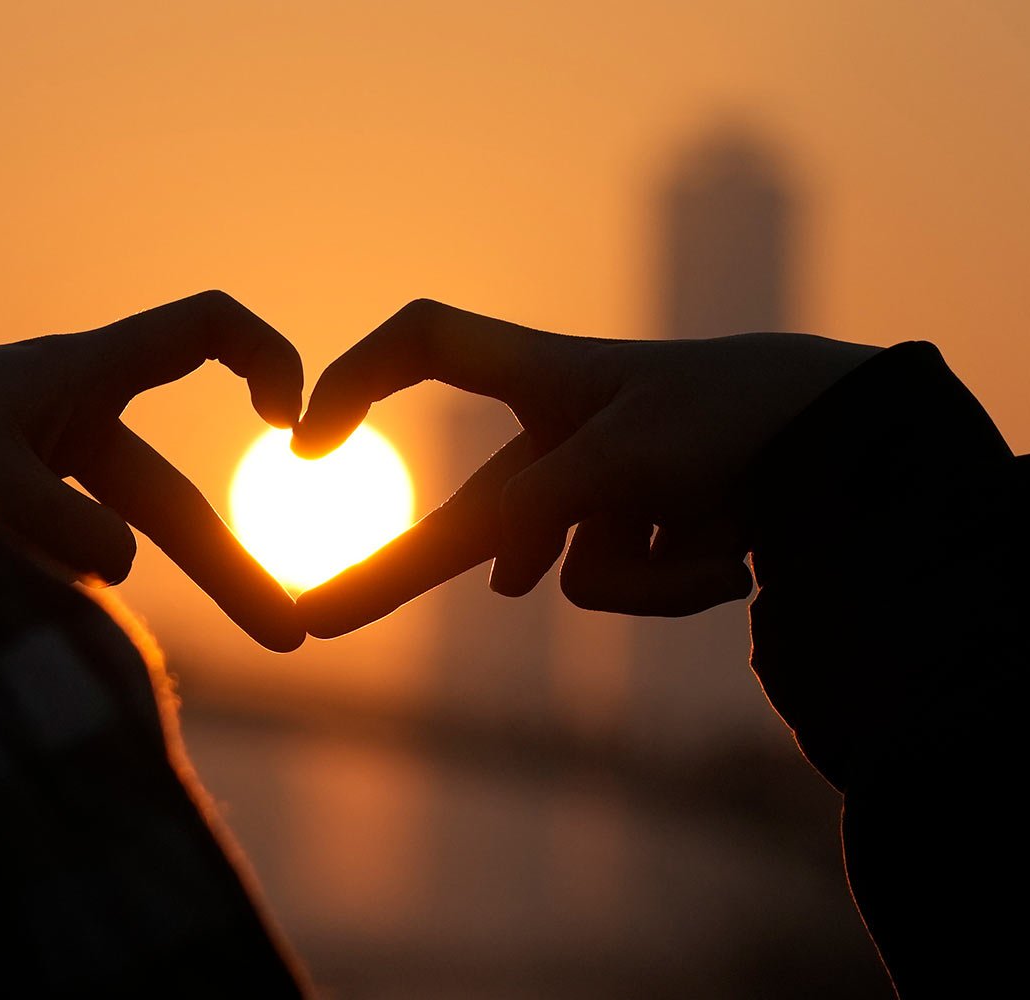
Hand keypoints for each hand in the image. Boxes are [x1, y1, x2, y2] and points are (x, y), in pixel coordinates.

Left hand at [0, 291, 305, 650]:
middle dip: (228, 571)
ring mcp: (35, 480)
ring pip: (93, 552)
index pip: (202, 329)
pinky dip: (23, 595)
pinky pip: (45, 574)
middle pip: (170, 498)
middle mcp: (67, 423)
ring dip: (58, 589)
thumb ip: (72, 529)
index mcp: (78, 375)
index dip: (265, 356)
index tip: (287, 425)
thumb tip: (121, 561)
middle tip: (288, 636)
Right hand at [291, 299, 878, 637]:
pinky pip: (613, 586)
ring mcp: (594, 495)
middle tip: (314, 622)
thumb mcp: (629, 455)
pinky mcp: (631, 540)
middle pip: (461, 515)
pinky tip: (722, 547)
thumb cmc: (737, 416)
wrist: (850, 448)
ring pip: (564, 568)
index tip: (307, 436)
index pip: (427, 344)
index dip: (358, 377)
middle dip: (392, 577)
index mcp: (545, 376)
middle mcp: (558, 438)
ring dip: (638, 567)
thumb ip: (541, 510)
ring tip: (710, 524)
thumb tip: (491, 575)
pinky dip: (667, 579)